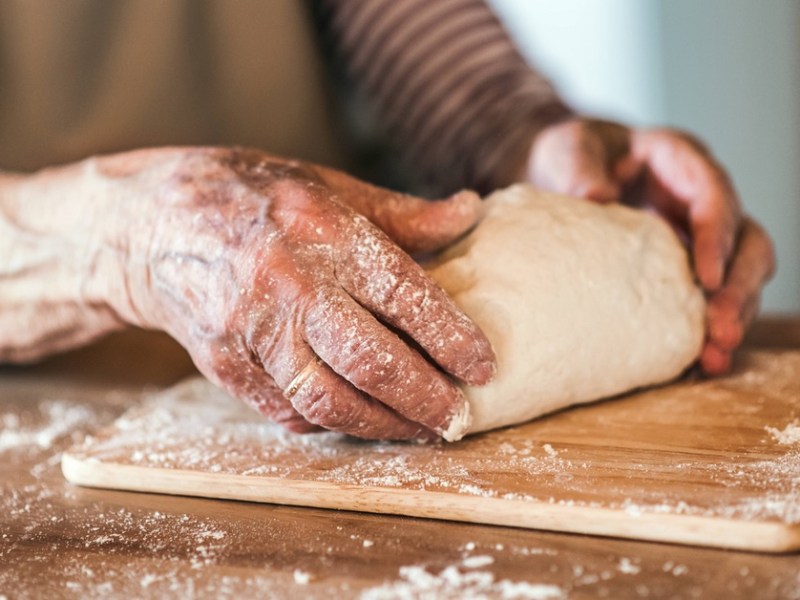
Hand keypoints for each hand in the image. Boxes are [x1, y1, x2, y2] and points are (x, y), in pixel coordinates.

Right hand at [96, 147, 494, 439]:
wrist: (149, 223)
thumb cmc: (251, 197)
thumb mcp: (327, 186)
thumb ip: (401, 213)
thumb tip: (469, 211)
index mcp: (322, 229)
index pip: (404, 292)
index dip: (450, 336)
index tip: (484, 366)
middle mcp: (286, 282)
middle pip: (369, 358)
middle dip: (423, 398)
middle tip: (459, 419)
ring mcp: (249, 327)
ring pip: (327, 396)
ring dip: (380, 423)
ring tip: (418, 430)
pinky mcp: (222, 362)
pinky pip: (285, 408)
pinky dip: (328, 421)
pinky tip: (358, 420)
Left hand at [523, 118, 774, 373]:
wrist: (564, 175)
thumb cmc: (571, 157)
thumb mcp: (567, 150)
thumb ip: (578, 166)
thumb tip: (594, 195)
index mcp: (679, 161)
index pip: (713, 195)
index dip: (717, 236)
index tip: (706, 278)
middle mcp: (700, 200)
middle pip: (746, 242)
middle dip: (739, 288)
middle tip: (720, 331)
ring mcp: (697, 236)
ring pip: (738, 278)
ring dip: (731, 318)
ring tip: (712, 359)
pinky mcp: (684, 269)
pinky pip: (706, 301)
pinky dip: (702, 332)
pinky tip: (693, 366)